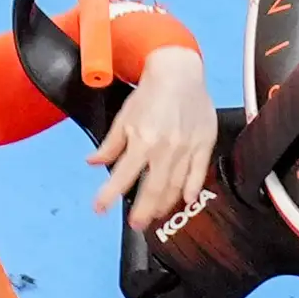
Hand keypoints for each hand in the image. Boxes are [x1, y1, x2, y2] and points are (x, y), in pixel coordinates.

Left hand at [93, 44, 217, 231]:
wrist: (179, 72)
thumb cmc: (150, 92)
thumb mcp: (124, 117)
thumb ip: (110, 144)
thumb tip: (94, 163)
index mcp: (142, 140)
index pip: (123, 176)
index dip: (109, 195)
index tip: (99, 209)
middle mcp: (165, 148)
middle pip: (153, 189)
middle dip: (142, 211)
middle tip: (135, 225)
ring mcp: (187, 148)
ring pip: (176, 186)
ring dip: (164, 204)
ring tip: (155, 215)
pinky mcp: (204, 144)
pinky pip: (199, 172)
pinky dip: (192, 189)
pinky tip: (185, 201)